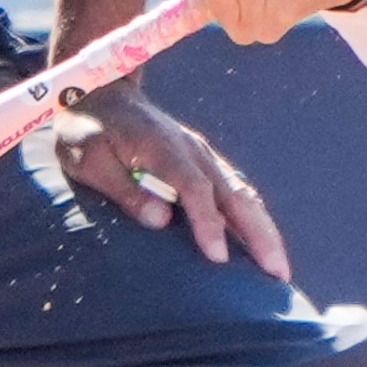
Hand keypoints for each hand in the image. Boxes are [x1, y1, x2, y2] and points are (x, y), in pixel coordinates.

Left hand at [53, 84, 291, 279]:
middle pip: (234, 193)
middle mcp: (192, 150)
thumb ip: (123, 189)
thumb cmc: (86, 131)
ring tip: (280, 270)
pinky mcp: (204, 162)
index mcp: (162, 147)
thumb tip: (160, 220)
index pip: (194, 188)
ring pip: (243, 193)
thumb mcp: (88, 159)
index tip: (218, 257)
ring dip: (264, 230)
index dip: (208, 222)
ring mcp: (202, 155)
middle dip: (258, 234)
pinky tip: (263, 246)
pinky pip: (236, 191)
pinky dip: (254, 219)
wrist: (100, 92)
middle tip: (277, 274)